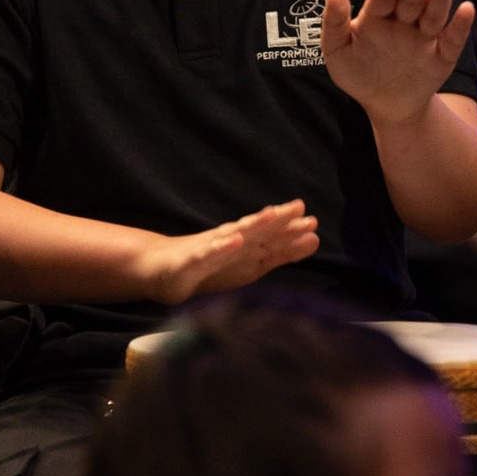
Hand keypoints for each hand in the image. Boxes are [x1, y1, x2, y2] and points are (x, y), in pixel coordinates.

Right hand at [137, 199, 319, 305]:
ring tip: (270, 215)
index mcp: (248, 245)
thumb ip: (282, 252)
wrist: (161, 268)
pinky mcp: (192, 261)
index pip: (272, 236)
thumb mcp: (251, 263)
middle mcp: (231, 242)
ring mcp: (211, 249)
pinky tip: (233, 241)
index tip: (312, 222)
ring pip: (234, 234)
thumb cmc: (211, 265)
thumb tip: (315, 239)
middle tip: (299, 208)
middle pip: (257, 230)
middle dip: (277, 220)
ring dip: (252, 225)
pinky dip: (220, 247)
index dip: (290, 229)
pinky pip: (207, 254)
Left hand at [320, 0, 476, 127]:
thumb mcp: (337, 52)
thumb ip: (335, 23)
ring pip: (433, 13)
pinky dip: (460, 26)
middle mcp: (404, 23)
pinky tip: (467, 8)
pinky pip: (452, 40)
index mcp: (377, 17)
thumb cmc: (359, 75)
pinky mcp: (443, 56)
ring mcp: (425, 38)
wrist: (387, 106)